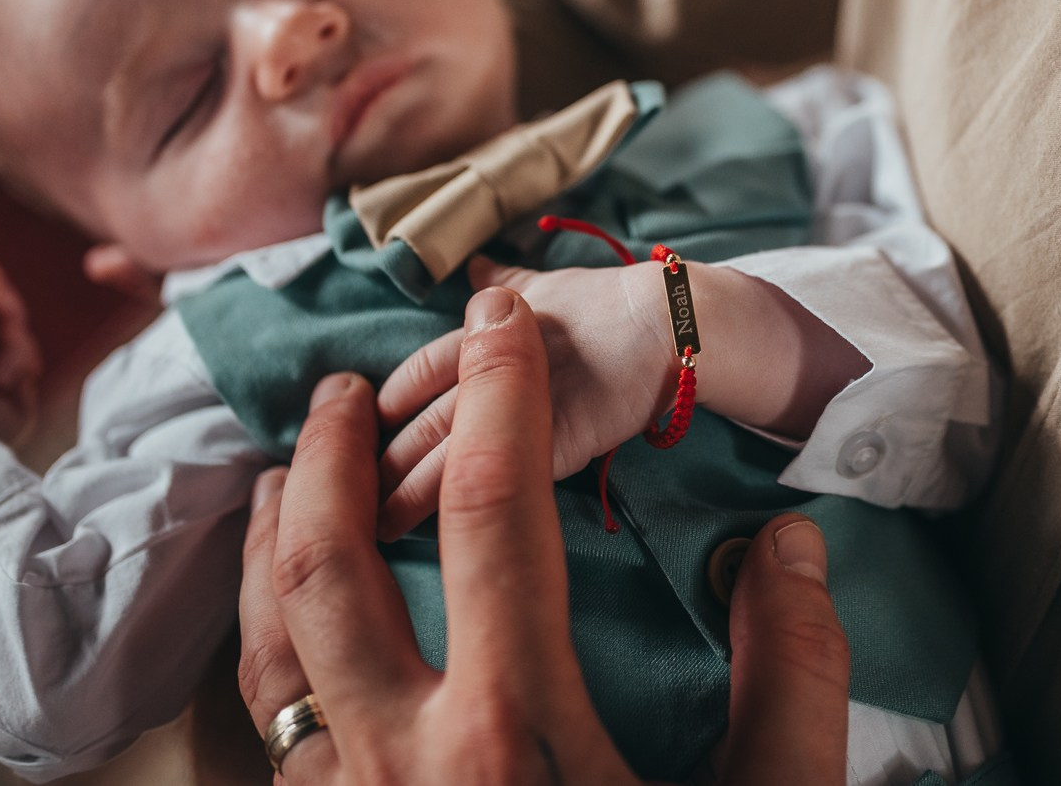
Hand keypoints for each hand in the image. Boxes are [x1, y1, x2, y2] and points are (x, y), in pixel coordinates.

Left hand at [237, 287, 851, 784]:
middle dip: (334, 455)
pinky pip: (269, 730)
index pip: (496, 515)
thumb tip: (787, 549)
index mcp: (515, 734)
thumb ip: (793, 680)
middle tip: (350, 386)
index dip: (502, 397)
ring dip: (274, 543)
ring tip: (290, 474)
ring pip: (267, 649)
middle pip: (329, 565)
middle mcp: (406, 763)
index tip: (504, 318)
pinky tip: (293, 626)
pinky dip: (267, 649)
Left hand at [377, 257, 671, 538]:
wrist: (670, 323)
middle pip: (423, 421)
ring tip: (377, 524)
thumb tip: (477, 267)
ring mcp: (524, 407)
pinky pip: (502, 479)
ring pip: (450, 456)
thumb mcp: (550, 283)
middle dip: (384, 459)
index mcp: (489, 331)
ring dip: (408, 492)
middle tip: (351, 493)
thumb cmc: (614, 303)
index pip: (420, 369)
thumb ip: (507, 281)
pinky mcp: (556, 443)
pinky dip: (467, 507)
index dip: (388, 401)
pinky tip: (443, 532)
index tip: (358, 427)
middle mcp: (496, 369)